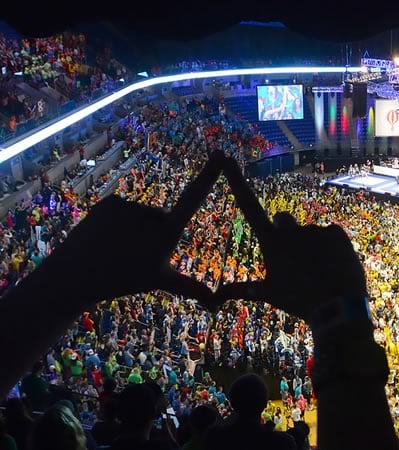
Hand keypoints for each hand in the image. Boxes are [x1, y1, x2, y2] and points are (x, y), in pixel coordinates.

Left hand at [39, 151, 225, 308]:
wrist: (76, 276)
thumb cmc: (124, 280)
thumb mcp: (160, 282)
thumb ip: (190, 287)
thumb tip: (216, 303)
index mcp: (168, 233)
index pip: (194, 199)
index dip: (209, 174)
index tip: (221, 153)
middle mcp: (151, 215)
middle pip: (161, 218)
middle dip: (153, 232)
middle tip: (135, 255)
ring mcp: (130, 207)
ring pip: (141, 215)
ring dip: (134, 229)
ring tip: (117, 249)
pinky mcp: (111, 202)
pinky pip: (123, 210)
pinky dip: (117, 221)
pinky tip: (106, 237)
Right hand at [208, 158, 367, 320]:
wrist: (337, 309)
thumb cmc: (298, 302)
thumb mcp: (268, 294)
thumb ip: (240, 291)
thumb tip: (214, 297)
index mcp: (270, 242)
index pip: (248, 205)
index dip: (235, 181)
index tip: (225, 158)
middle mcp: (290, 230)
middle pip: (283, 221)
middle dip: (286, 232)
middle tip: (296, 259)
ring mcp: (314, 229)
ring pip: (310, 234)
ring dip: (313, 246)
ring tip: (321, 272)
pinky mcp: (336, 232)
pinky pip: (331, 236)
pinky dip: (332, 248)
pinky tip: (335, 266)